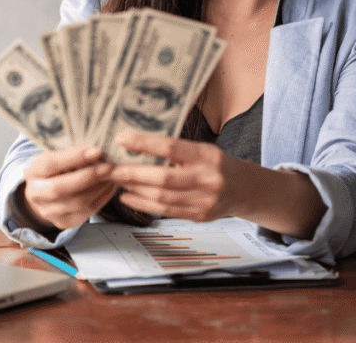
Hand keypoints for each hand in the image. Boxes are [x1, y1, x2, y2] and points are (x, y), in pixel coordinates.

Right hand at [19, 146, 116, 231]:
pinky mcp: (64, 222)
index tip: (96, 151)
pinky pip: (87, 211)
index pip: (50, 164)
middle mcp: (35, 193)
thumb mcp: (57, 156)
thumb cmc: (56, 169)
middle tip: (109, 166)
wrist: (46, 193)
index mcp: (31, 171)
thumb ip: (73, 153)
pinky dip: (103, 197)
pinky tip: (109, 185)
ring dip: (100, 187)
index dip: (75, 158)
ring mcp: (48, 211)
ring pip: (78, 202)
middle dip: (89, 176)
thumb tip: (97, 153)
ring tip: (112, 174)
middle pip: (61, 188)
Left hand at [109, 132, 255, 221]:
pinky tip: (128, 197)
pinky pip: (165, 211)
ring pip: (161, 197)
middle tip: (111, 168)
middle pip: (162, 177)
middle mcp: (208, 179)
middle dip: (132, 173)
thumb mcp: (201, 149)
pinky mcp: (199, 216)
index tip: (121, 138)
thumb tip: (134, 144)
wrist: (244, 189)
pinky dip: (143, 204)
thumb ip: (174, 149)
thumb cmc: (214, 164)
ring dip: (134, 189)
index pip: (170, 147)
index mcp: (207, 156)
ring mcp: (204, 201)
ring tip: (117, 180)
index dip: (143, 143)